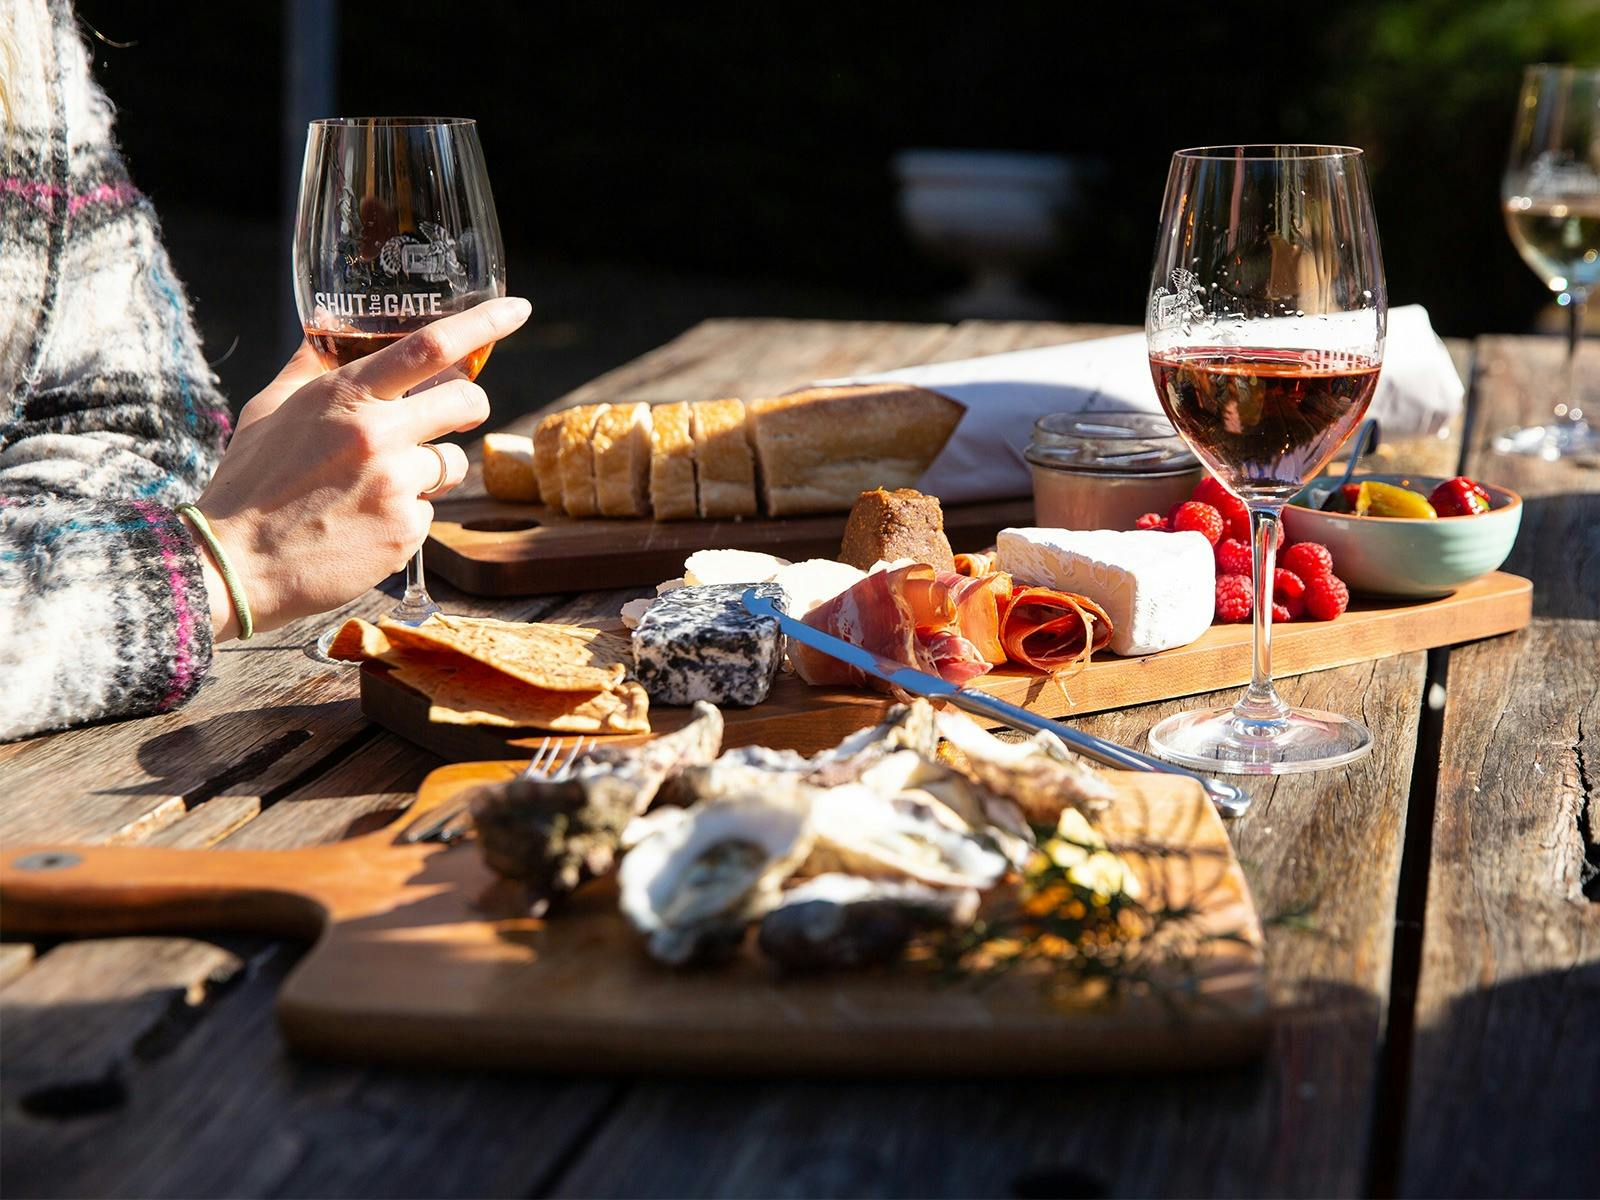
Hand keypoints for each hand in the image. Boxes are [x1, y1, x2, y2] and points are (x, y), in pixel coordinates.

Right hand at [185, 297, 530, 637]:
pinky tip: (363, 524)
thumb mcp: (269, 409)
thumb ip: (310, 369)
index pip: (431, 346)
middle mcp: (379, 435)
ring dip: (430, 468)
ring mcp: (397, 486)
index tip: (518, 309)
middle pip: (467, 401)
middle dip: (472, 404)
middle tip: (459, 411)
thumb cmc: (246, 484)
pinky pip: (428, 511)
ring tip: (375, 485)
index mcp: (345, 396)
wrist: (232, 566)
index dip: (484, 323)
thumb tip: (329, 331)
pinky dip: (406, 514)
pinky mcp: (406, 532)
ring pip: (451, 462)